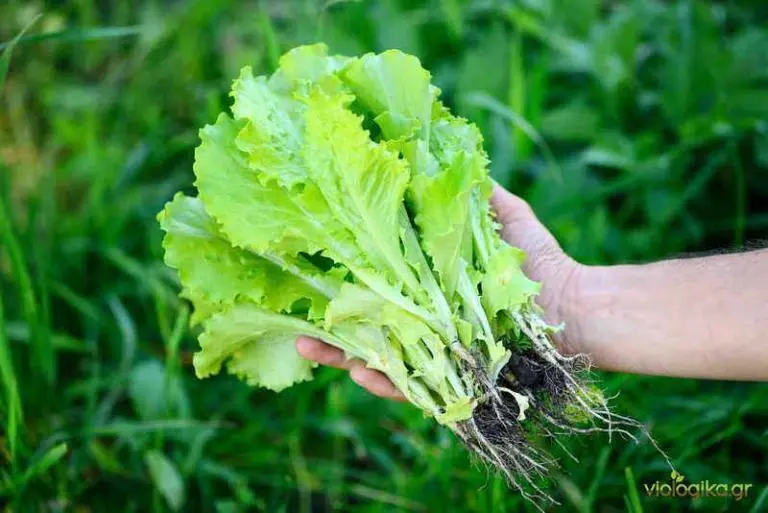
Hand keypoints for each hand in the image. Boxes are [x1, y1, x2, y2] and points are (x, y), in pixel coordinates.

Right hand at [295, 184, 581, 399]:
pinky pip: (415, 388)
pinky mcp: (455, 381)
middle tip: (293, 320)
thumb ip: (474, 191)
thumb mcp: (505, 216)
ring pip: (379, 360)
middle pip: (365, 327)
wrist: (576, 306)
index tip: (308, 266)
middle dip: (327, 325)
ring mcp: (437, 353)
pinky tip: (362, 372)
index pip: (374, 286)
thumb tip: (442, 148)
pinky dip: (388, 383)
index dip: (341, 281)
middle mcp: (425, 322)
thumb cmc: (538, 261)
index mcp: (427, 288)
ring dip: (342, 357)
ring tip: (308, 345)